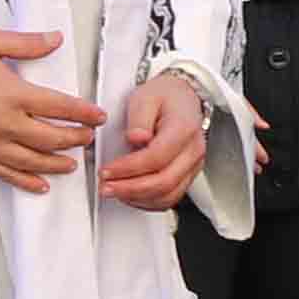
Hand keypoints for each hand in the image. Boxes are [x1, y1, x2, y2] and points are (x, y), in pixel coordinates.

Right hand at [0, 26, 95, 191]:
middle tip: (87, 138)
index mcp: (13, 93)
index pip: (61, 107)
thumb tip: (54, 39)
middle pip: (52, 138)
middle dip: (76, 139)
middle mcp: (5, 123)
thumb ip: (25, 43)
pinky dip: (27, 182)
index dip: (84, 112)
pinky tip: (40, 185)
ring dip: (58, 164)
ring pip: (34, 161)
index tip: (97, 115)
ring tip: (72, 164)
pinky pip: (6, 174)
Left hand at [98, 73, 208, 208]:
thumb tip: (136, 138)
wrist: (181, 97)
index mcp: (184, 129)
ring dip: (138, 198)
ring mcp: (192, 165)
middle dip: (130, 189)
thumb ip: (139, 118)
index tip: (107, 170)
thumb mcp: (145, 97)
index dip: (129, 168)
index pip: (157, 157)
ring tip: (114, 191)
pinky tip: (130, 195)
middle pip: (164, 182)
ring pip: (168, 195)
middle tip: (106, 187)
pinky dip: (148, 201)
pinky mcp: (186, 175)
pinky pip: (170, 197)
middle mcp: (193, 150)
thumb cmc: (164, 97)